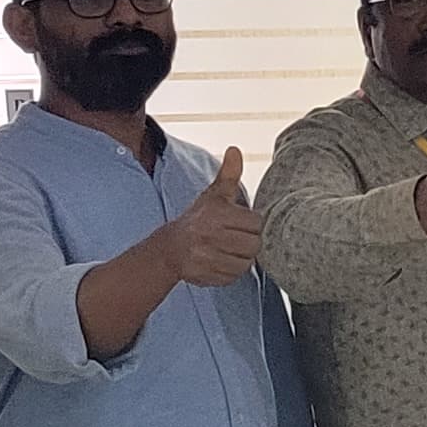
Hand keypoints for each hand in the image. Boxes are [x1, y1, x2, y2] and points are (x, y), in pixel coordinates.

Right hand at [157, 148, 261, 286]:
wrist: (169, 248)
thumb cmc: (199, 219)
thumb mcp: (213, 195)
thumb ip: (228, 174)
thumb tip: (235, 149)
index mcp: (216, 214)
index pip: (256, 223)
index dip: (249, 223)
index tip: (236, 223)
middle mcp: (210, 235)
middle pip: (254, 245)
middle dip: (247, 242)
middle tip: (232, 238)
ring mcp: (207, 257)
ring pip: (246, 263)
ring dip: (240, 258)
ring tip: (226, 250)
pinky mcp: (206, 275)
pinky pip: (234, 277)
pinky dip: (230, 272)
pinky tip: (218, 262)